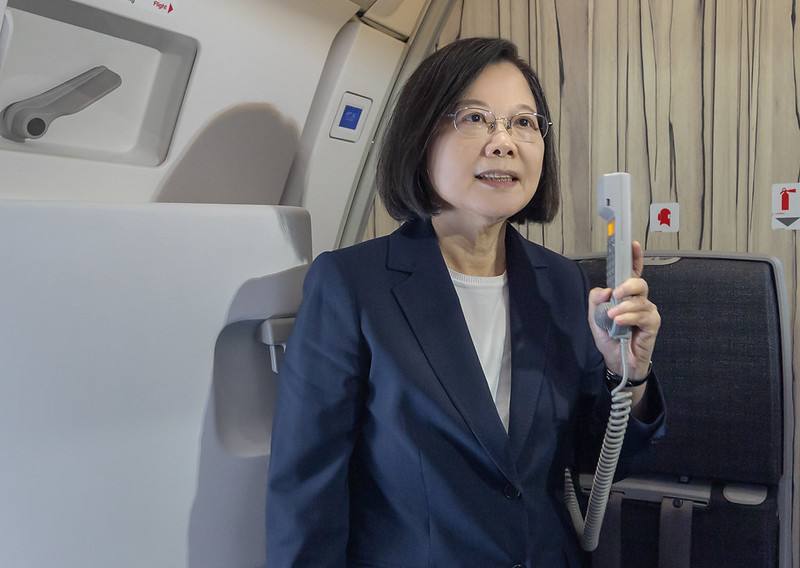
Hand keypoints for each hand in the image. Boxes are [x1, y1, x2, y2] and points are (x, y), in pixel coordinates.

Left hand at [587, 241, 660, 379]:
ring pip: (639, 300)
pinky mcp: (652, 324)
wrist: (617, 361)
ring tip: (611, 317)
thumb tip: (605, 289)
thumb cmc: (609, 337)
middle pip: (639, 283)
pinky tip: (619, 322)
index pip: (632, 273)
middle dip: (628, 284)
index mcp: (625, 295)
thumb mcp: (594, 318)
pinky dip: (629, 317)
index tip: (632, 244)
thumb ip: (595, 301)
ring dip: (623, 307)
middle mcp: (639, 300)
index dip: (634, 258)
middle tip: (616, 293)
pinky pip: (643, 315)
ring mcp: (647, 311)